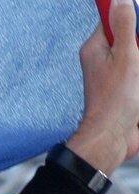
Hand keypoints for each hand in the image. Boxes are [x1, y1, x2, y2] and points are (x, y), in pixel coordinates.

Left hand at [67, 0, 138, 173]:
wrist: (113, 140)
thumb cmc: (115, 101)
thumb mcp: (125, 55)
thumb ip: (125, 25)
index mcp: (97, 47)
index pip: (117, 16)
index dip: (134, 17)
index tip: (138, 33)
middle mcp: (104, 59)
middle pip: (134, 36)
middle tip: (136, 62)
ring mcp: (117, 74)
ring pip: (138, 54)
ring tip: (135, 83)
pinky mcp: (127, 88)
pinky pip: (138, 74)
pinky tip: (137, 93)